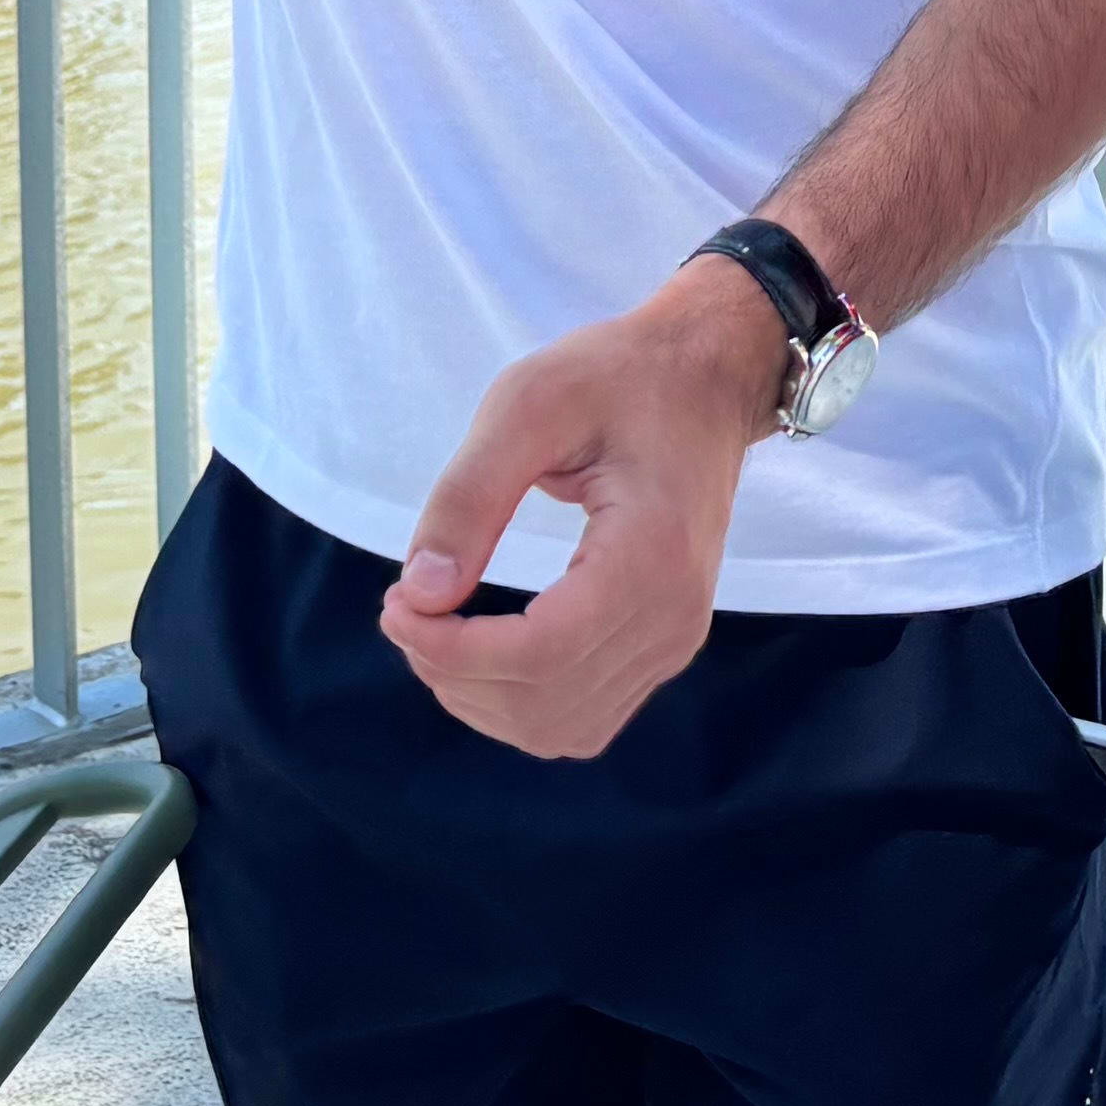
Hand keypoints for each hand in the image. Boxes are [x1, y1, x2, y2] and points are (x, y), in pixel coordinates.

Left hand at [376, 263, 780, 759]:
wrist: (708, 379)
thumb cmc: (619, 376)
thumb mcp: (528, 403)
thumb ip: (468, 496)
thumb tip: (420, 591)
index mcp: (651, 555)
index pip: (540, 654)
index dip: (451, 650)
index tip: (397, 601)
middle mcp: (674, 617)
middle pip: (543, 703)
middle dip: (452, 671)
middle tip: (407, 605)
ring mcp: (675, 641)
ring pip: (559, 729)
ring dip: (479, 696)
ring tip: (438, 627)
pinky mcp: (664, 648)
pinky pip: (582, 718)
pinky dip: (516, 702)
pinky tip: (482, 648)